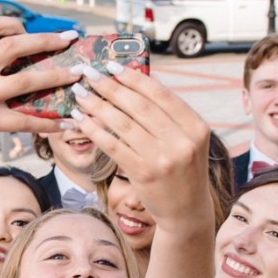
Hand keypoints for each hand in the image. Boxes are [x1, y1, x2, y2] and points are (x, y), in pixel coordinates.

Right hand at [0, 17, 75, 173]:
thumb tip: (1, 49)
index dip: (15, 25)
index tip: (31, 31)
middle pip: (15, 44)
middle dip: (47, 40)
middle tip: (69, 39)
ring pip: (27, 79)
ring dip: (57, 76)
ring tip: (76, 76)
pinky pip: (24, 119)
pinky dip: (48, 122)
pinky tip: (63, 123)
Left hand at [66, 65, 210, 230]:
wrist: (186, 212)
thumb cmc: (183, 172)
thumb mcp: (188, 141)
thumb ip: (169, 116)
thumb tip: (140, 80)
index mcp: (196, 127)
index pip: (161, 94)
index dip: (134, 77)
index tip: (113, 65)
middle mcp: (182, 141)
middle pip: (139, 106)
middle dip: (110, 87)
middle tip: (89, 73)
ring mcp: (163, 158)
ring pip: (123, 123)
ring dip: (97, 105)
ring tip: (80, 94)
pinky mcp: (143, 173)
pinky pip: (113, 145)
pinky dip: (95, 130)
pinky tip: (82, 120)